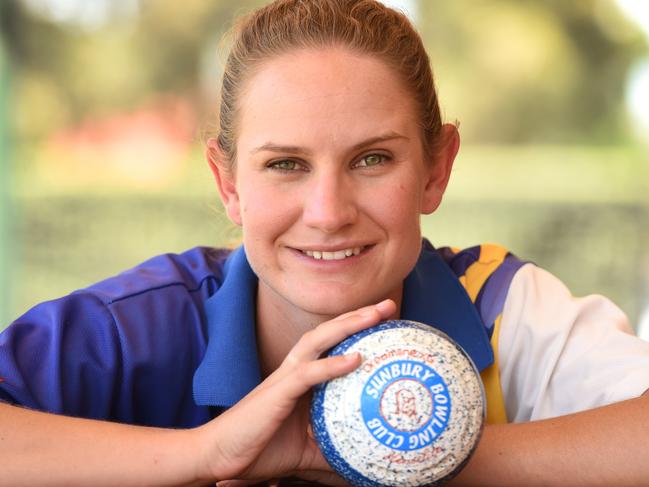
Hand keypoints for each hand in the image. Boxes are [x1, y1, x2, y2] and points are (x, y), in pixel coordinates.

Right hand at [194, 299, 395, 485]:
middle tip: (388, 305)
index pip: (331, 345)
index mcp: (299, 378)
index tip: (385, 323)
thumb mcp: (308, 449)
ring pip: (318, 341)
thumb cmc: (260, 448)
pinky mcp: (278, 392)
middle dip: (358, 316)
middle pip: (328, 332)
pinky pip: (309, 373)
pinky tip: (356, 358)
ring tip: (375, 315)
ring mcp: (284, 378)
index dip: (356, 330)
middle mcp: (293, 370)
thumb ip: (333, 448)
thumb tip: (364, 460)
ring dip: (348, 325)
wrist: (221, 456)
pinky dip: (333, 363)